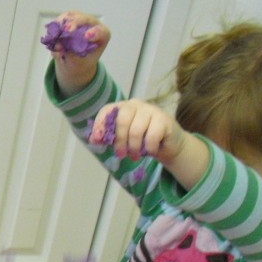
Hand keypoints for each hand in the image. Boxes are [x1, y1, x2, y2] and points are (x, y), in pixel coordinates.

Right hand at [47, 11, 110, 96]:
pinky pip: (63, 18)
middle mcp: (93, 25)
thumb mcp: (78, 64)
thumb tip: (58, 48)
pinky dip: (56, 24)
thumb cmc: (81, 63)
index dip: (94, 33)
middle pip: (85, 19)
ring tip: (55, 32)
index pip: (101, 32)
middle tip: (66, 30)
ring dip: (63, 22)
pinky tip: (51, 31)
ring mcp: (82, 21)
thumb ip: (70, 56)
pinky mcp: (71, 19)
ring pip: (73, 16)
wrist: (76, 62)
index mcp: (102, 36)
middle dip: (75, 23)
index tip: (86, 37)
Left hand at [90, 99, 207, 188]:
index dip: (100, 124)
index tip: (97, 140)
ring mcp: (151, 110)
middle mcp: (135, 105)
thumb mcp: (122, 139)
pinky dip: (148, 148)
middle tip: (121, 155)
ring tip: (134, 156)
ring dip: (133, 148)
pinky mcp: (164, 119)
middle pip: (122, 121)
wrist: (167, 145)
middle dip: (119, 141)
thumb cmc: (141, 141)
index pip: (107, 110)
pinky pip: (151, 137)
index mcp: (122, 108)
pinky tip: (149, 152)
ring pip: (136, 130)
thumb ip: (108, 137)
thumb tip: (94, 139)